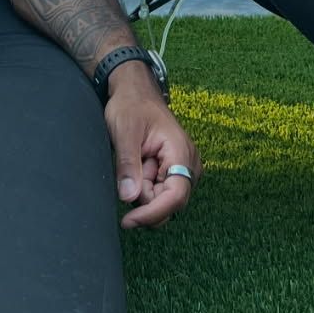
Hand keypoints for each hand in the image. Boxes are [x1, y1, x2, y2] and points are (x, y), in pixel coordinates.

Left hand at [104, 67, 199, 229]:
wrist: (135, 91)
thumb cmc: (131, 105)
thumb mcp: (124, 131)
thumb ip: (128, 164)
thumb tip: (129, 199)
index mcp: (181, 152)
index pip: (175, 196)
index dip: (152, 213)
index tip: (127, 221)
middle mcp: (189, 164)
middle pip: (168, 202)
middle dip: (144, 197)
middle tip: (130, 169)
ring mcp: (184, 169)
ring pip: (162, 200)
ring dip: (143, 190)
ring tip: (136, 160)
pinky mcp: (175, 172)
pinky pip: (160, 193)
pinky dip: (145, 186)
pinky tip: (140, 166)